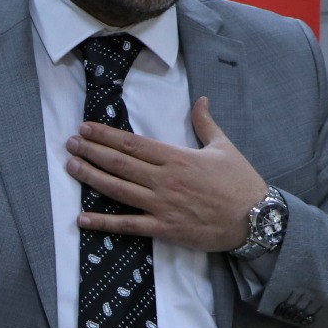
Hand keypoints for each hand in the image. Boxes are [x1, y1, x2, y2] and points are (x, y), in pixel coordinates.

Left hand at [64, 96, 266, 252]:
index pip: (133, 143)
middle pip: (120, 163)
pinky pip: (128, 225)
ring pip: (119, 189)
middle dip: (92, 152)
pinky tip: (82, 219)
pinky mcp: (165, 228)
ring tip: (71, 167)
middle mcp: (165, 180)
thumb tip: (200, 99)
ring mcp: (162, 205)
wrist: (257, 219)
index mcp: (177, 157)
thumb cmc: (241, 183)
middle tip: (70, 143)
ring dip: (92, 177)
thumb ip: (205, 123)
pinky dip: (104, 223)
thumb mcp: (224, 147)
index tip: (86, 128)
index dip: (106, 135)